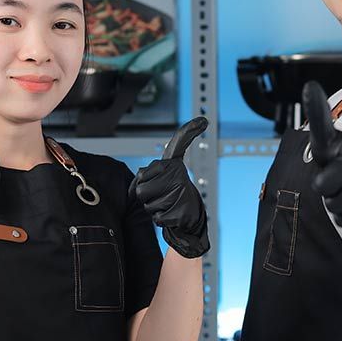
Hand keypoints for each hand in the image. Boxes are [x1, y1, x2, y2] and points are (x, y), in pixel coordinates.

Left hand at [130, 117, 209, 258]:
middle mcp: (179, 175)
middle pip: (141, 188)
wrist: (189, 218)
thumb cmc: (168, 196)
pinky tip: (170, 214)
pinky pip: (157, 217)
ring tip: (166, 204)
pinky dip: (159, 219)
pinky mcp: (181, 211)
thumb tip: (139, 175)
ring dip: (152, 208)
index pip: (179, 144)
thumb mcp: (159, 180)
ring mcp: (181, 192)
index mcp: (173, 165)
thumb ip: (146, 174)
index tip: (202, 121)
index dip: (190, 131)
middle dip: (144, 196)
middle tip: (159, 196)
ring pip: (147, 204)